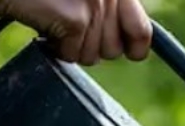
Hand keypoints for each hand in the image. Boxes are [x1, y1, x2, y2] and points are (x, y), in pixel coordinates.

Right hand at [0, 0, 152, 65]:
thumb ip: (105, 10)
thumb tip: (125, 47)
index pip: (142, 33)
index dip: (134, 49)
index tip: (127, 54)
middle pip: (112, 51)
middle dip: (89, 46)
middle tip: (66, 26)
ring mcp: (95, 8)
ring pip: (90, 57)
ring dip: (68, 46)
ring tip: (52, 19)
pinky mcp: (76, 20)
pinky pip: (69, 55)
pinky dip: (52, 46)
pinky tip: (42, 23)